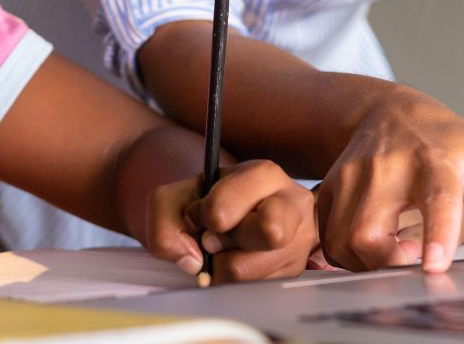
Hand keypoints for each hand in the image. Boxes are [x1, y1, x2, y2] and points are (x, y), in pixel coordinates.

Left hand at [147, 160, 317, 282]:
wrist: (239, 212)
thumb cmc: (210, 201)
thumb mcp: (179, 195)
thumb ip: (165, 219)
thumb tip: (192, 261)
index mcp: (263, 174)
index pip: (226, 208)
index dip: (204, 217)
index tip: (201, 215)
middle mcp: (291, 205)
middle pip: (268, 232)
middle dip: (227, 242)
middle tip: (213, 239)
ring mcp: (299, 242)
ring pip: (256, 271)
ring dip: (226, 267)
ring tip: (223, 251)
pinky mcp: (295, 273)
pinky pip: (258, 290)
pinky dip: (236, 283)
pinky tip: (235, 262)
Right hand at [317, 87, 463, 272]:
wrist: (385, 110)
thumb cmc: (440, 139)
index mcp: (432, 161)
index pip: (436, 199)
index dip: (436, 235)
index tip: (434, 265)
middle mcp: (385, 167)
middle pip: (368, 233)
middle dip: (386, 263)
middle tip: (411, 255)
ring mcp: (350, 175)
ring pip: (340, 239)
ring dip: (365, 261)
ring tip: (390, 247)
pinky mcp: (328, 186)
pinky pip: (326, 236)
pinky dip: (343, 251)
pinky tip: (367, 239)